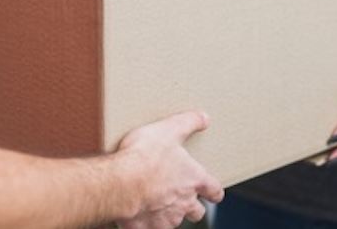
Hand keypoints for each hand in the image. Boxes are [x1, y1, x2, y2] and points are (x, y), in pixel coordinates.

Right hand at [115, 112, 223, 228]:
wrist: (122, 182)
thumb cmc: (145, 156)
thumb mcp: (169, 129)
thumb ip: (188, 122)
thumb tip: (203, 118)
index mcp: (193, 179)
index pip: (214, 190)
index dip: (214, 191)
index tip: (213, 192)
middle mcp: (183, 202)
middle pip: (197, 212)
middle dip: (193, 207)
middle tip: (182, 198)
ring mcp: (165, 218)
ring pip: (174, 222)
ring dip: (168, 214)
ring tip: (155, 203)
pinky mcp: (146, 227)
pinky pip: (149, 228)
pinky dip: (145, 222)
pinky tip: (136, 213)